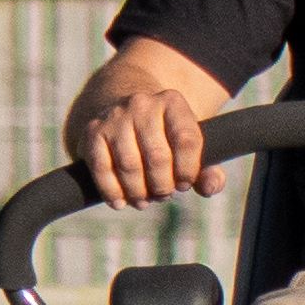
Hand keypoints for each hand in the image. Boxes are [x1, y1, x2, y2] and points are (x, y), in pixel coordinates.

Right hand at [79, 86, 226, 207]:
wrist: (123, 112)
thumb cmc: (163, 137)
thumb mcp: (188, 147)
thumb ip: (207, 170)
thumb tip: (211, 187)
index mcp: (172, 102)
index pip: (187, 141)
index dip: (188, 170)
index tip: (184, 183)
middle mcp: (142, 104)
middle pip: (158, 157)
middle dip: (163, 186)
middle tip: (163, 194)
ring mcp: (115, 116)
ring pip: (130, 166)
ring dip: (139, 193)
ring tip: (143, 200)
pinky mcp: (93, 131)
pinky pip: (102, 168)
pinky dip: (112, 192)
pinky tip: (120, 202)